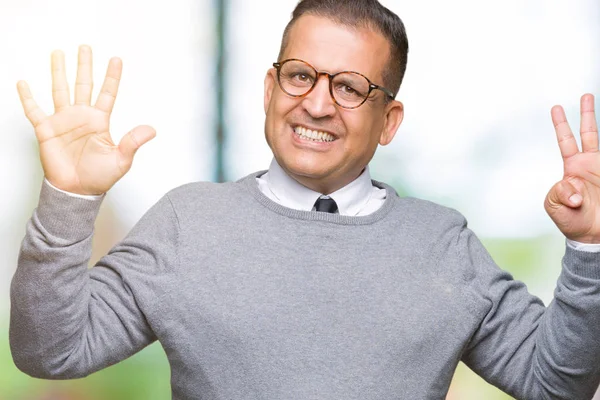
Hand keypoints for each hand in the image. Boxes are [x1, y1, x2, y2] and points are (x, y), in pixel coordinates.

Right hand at [17, 45, 155, 194]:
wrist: (77, 191)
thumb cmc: (99, 178)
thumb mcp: (121, 160)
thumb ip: (133, 142)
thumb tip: (151, 130)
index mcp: (100, 121)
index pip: (108, 93)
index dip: (112, 77)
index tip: (117, 59)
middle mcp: (81, 117)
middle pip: (83, 85)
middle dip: (85, 66)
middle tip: (86, 47)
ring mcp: (63, 121)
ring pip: (60, 90)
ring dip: (59, 72)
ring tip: (58, 53)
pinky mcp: (46, 130)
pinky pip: (34, 110)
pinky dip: (28, 97)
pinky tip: (24, 84)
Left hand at [545, 93, 599, 242]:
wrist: (592, 236)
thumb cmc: (571, 221)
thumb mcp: (555, 206)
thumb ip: (559, 193)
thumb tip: (573, 188)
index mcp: (571, 168)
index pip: (565, 141)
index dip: (560, 125)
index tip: (555, 108)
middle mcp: (589, 164)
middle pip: (588, 133)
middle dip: (587, 114)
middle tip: (585, 94)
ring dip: (599, 123)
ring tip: (591, 100)